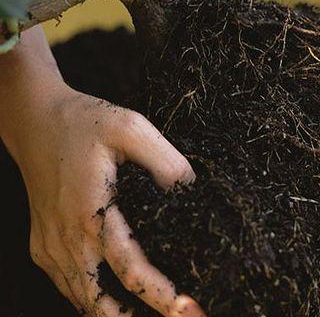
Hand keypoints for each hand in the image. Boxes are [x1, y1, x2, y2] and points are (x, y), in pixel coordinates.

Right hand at [6, 85, 204, 315]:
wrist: (34, 119)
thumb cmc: (83, 122)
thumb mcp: (130, 128)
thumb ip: (164, 159)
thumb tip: (188, 187)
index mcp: (90, 213)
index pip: (129, 269)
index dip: (158, 294)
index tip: (183, 308)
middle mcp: (66, 237)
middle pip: (99, 300)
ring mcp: (49, 243)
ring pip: (79, 298)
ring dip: (110, 314)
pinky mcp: (41, 242)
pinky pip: (66, 284)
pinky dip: (88, 299)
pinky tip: (109, 301)